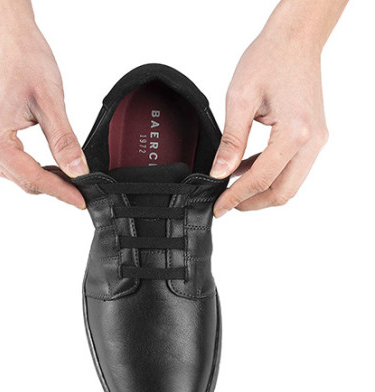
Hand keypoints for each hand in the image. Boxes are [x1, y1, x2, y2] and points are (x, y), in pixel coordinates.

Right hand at [0, 15, 86, 206]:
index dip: (60, 192)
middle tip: (80, 192)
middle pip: (23, 180)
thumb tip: (77, 171)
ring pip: (18, 174)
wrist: (9, 35)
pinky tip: (52, 164)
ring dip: (44, 179)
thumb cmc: (24, 59)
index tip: (80, 200)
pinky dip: (34, 167)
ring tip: (70, 180)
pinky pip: (14, 161)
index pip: (32, 178)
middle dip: (54, 188)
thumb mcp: (50, 103)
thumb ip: (64, 142)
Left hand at [211, 10, 329, 215]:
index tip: (219, 207)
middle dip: (253, 203)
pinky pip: (291, 167)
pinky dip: (268, 174)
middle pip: (283, 191)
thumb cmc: (270, 58)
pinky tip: (244, 168)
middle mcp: (312, 140)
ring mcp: (316, 140)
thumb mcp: (240, 99)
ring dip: (261, 190)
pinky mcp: (312, 136)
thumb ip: (231, 141)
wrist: (295, 38)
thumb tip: (219, 173)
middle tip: (227, 204)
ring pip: (289, 183)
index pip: (262, 179)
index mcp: (295, 132)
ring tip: (232, 187)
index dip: (237, 197)